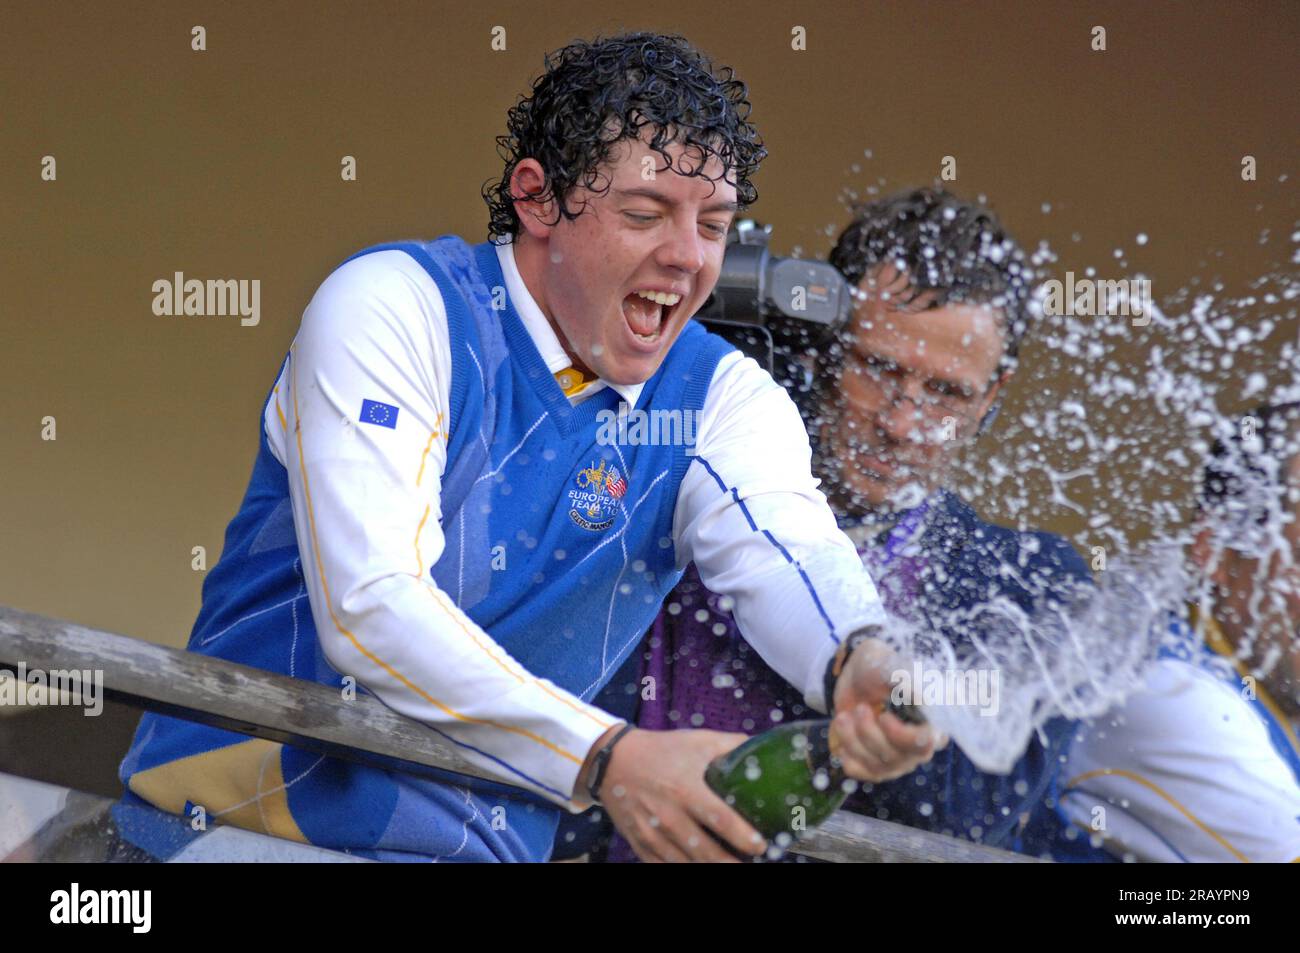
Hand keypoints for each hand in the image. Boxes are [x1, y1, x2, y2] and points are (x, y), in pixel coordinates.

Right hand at [590, 728, 766, 862]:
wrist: (613, 761)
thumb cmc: (661, 750)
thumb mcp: (697, 741)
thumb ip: (731, 745)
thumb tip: (761, 749)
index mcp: (686, 790)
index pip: (721, 820)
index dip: (743, 837)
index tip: (760, 845)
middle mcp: (670, 816)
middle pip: (706, 853)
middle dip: (731, 863)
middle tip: (749, 863)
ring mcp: (653, 834)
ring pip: (687, 864)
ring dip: (710, 868)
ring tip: (730, 866)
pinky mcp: (640, 845)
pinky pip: (663, 868)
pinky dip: (682, 869)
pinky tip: (698, 866)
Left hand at [830, 637, 947, 781]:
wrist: (854, 674)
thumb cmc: (879, 666)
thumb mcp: (890, 665)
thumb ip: (907, 679)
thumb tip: (923, 695)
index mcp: (932, 722)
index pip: (926, 743)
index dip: (901, 735)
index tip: (883, 716)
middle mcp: (920, 746)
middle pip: (897, 757)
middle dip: (870, 733)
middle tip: (860, 708)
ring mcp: (898, 758)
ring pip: (877, 765)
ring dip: (854, 739)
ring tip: (845, 716)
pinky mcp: (876, 763)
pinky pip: (862, 772)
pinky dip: (848, 754)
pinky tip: (846, 734)